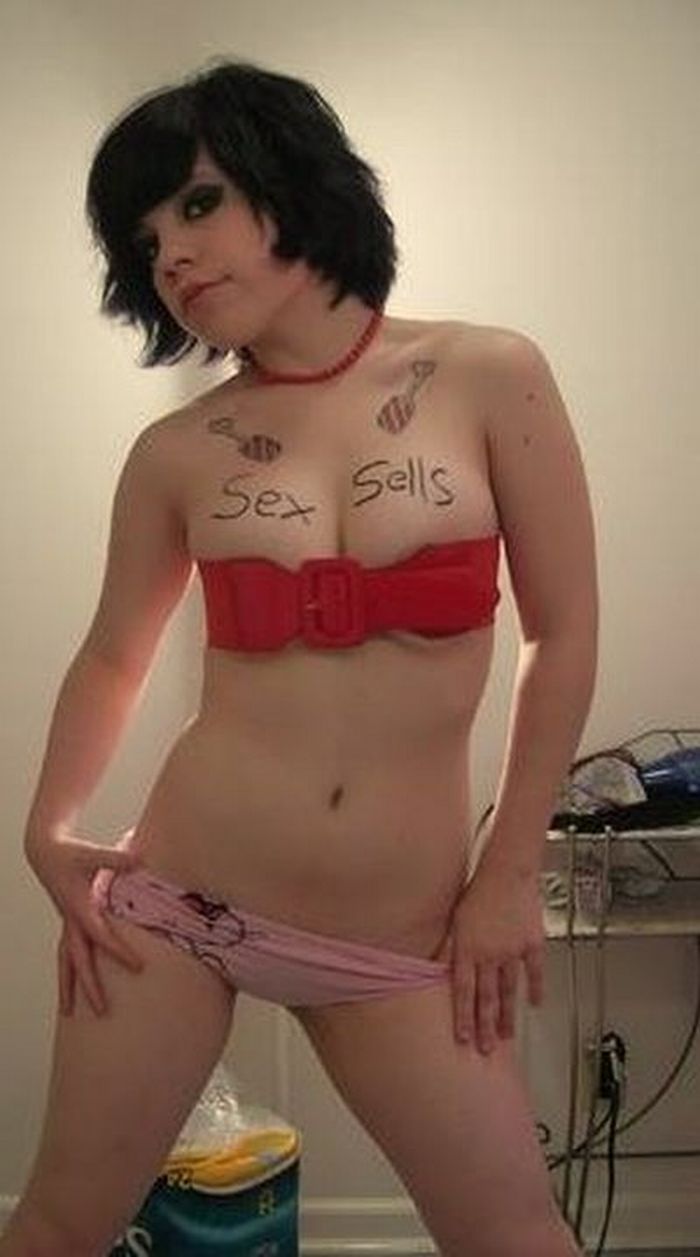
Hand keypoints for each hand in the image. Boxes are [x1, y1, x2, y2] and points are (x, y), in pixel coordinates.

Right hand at [24, 826, 144, 1017]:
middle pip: (78, 961)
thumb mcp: (91, 853)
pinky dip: (70, 971)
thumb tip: (139, 859)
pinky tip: (75, 986)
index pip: (101, 937)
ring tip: (68, 1013)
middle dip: (88, 987)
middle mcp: (71, 921)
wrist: (44, 851)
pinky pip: (68, 954)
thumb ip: (115, 859)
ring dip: (68, 987)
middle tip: (101, 1011)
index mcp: (79, 908)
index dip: (119, 952)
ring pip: (65, 962)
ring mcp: (67, 924)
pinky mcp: (68, 922)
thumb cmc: (69, 852)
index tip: (138, 967)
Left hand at [436, 860, 544, 1054]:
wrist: (507, 871)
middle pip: (487, 998)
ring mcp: (513, 952)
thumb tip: (432, 968)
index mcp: (467, 948)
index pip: (462, 991)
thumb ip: (446, 947)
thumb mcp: (453, 919)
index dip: (463, 1017)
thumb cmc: (477, 889)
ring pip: (510, 990)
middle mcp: (489, 954)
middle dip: (486, 1026)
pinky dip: (536, 989)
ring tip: (507, 1036)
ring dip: (508, 1016)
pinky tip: (535, 1004)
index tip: (464, 1038)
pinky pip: (535, 972)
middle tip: (487, 1050)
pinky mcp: (532, 944)